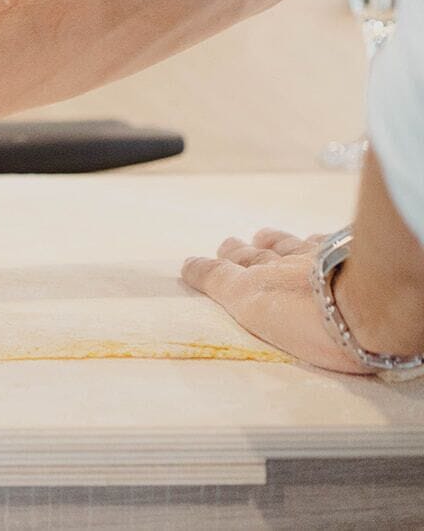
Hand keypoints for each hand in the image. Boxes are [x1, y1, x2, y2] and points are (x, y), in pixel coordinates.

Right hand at [181, 228, 367, 373]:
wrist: (371, 303)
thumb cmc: (317, 324)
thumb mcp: (258, 312)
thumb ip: (224, 284)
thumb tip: (189, 265)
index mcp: (253, 288)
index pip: (221, 275)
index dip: (204, 270)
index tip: (190, 265)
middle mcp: (278, 268)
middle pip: (253, 256)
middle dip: (238, 252)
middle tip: (228, 245)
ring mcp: (312, 257)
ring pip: (286, 245)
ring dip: (272, 241)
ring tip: (262, 236)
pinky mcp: (345, 251)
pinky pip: (323, 241)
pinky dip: (312, 241)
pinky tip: (314, 239)